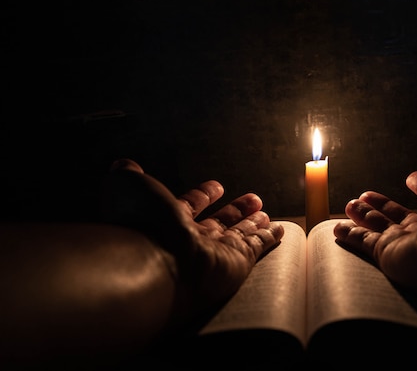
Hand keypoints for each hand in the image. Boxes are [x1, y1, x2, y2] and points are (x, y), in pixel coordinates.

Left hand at [100, 159, 283, 328]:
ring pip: (239, 235)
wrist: (153, 263)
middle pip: (219, 223)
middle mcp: (192, 240)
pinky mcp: (237, 263)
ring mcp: (215, 253)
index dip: (203, 195)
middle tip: (252, 199)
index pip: (190, 206)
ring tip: (265, 212)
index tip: (216, 186)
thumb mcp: (126, 187)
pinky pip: (257, 247)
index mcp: (167, 222)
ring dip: (253, 223)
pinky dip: (269, 238)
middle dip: (235, 211)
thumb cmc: (138, 225)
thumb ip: (127, 176)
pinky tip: (279, 230)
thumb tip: (124, 165)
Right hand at [333, 126, 416, 295]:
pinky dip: (350, 237)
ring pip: (381, 230)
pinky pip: (365, 245)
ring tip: (351, 204)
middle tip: (369, 194)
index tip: (414, 176)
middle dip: (386, 205)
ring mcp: (411, 245)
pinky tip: (337, 230)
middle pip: (404, 217)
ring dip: (366, 217)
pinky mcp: (391, 257)